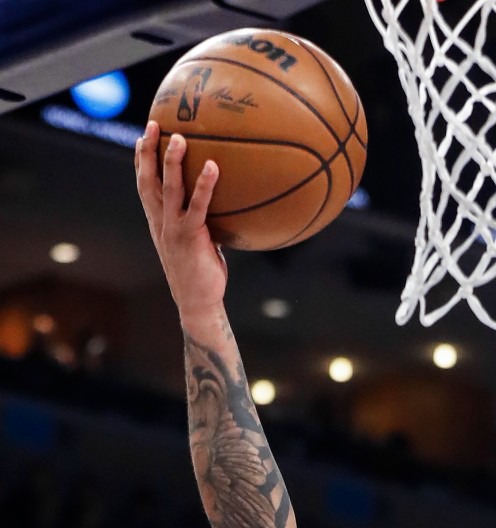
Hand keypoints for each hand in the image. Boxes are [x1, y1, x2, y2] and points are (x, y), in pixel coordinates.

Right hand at [135, 121, 226, 322]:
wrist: (197, 302)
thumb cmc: (200, 273)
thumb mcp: (197, 243)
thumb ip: (201, 223)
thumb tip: (222, 207)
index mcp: (158, 221)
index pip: (144, 186)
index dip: (140, 161)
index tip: (142, 137)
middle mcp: (160, 222)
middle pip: (149, 180)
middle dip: (148, 151)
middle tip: (153, 124)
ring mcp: (173, 229)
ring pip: (169, 188)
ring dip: (172, 162)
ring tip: (179, 137)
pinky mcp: (190, 237)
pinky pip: (198, 206)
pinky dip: (205, 185)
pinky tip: (213, 167)